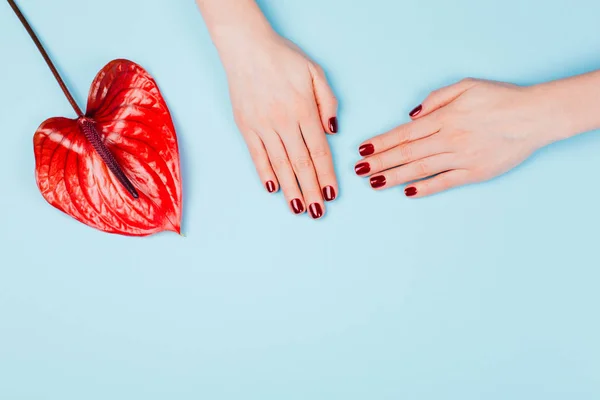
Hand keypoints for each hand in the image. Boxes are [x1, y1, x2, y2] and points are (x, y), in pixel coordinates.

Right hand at [222, 32, 338, 218]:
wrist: (246, 46)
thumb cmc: (283, 57)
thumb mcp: (315, 71)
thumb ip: (327, 102)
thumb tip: (332, 132)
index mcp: (304, 110)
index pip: (319, 152)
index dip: (327, 176)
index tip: (332, 194)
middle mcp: (284, 122)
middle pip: (301, 164)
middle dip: (312, 191)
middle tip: (318, 213)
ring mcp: (262, 126)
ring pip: (280, 164)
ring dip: (290, 189)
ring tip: (298, 208)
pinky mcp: (245, 126)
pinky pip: (257, 155)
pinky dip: (265, 173)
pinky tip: (273, 189)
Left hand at [355, 78, 559, 196]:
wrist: (535, 116)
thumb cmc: (501, 98)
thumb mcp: (467, 86)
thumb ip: (436, 98)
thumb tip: (412, 116)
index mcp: (445, 118)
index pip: (404, 134)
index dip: (381, 143)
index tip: (363, 150)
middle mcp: (449, 139)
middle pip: (406, 153)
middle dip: (380, 162)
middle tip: (359, 170)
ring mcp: (462, 158)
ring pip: (421, 169)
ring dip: (394, 177)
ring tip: (374, 183)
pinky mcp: (475, 173)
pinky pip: (445, 182)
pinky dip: (426, 188)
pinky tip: (408, 192)